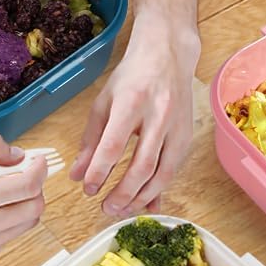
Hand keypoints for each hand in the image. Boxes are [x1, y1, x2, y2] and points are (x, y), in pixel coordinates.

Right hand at [0, 135, 47, 263]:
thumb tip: (18, 156)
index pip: (28, 185)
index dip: (39, 169)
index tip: (38, 160)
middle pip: (36, 207)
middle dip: (35, 187)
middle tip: (23, 175)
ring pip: (28, 223)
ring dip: (24, 204)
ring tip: (4, 191)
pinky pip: (11, 235)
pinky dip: (10, 220)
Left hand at [70, 21, 198, 217]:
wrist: (168, 55)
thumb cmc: (133, 76)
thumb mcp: (104, 101)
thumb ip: (90, 139)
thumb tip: (77, 174)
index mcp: (132, 102)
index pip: (113, 146)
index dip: (99, 172)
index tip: (88, 189)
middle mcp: (159, 115)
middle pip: (142, 166)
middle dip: (123, 193)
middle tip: (106, 209)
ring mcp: (177, 127)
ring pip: (163, 173)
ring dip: (142, 197)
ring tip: (123, 210)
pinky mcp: (188, 136)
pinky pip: (173, 170)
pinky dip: (159, 189)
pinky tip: (146, 202)